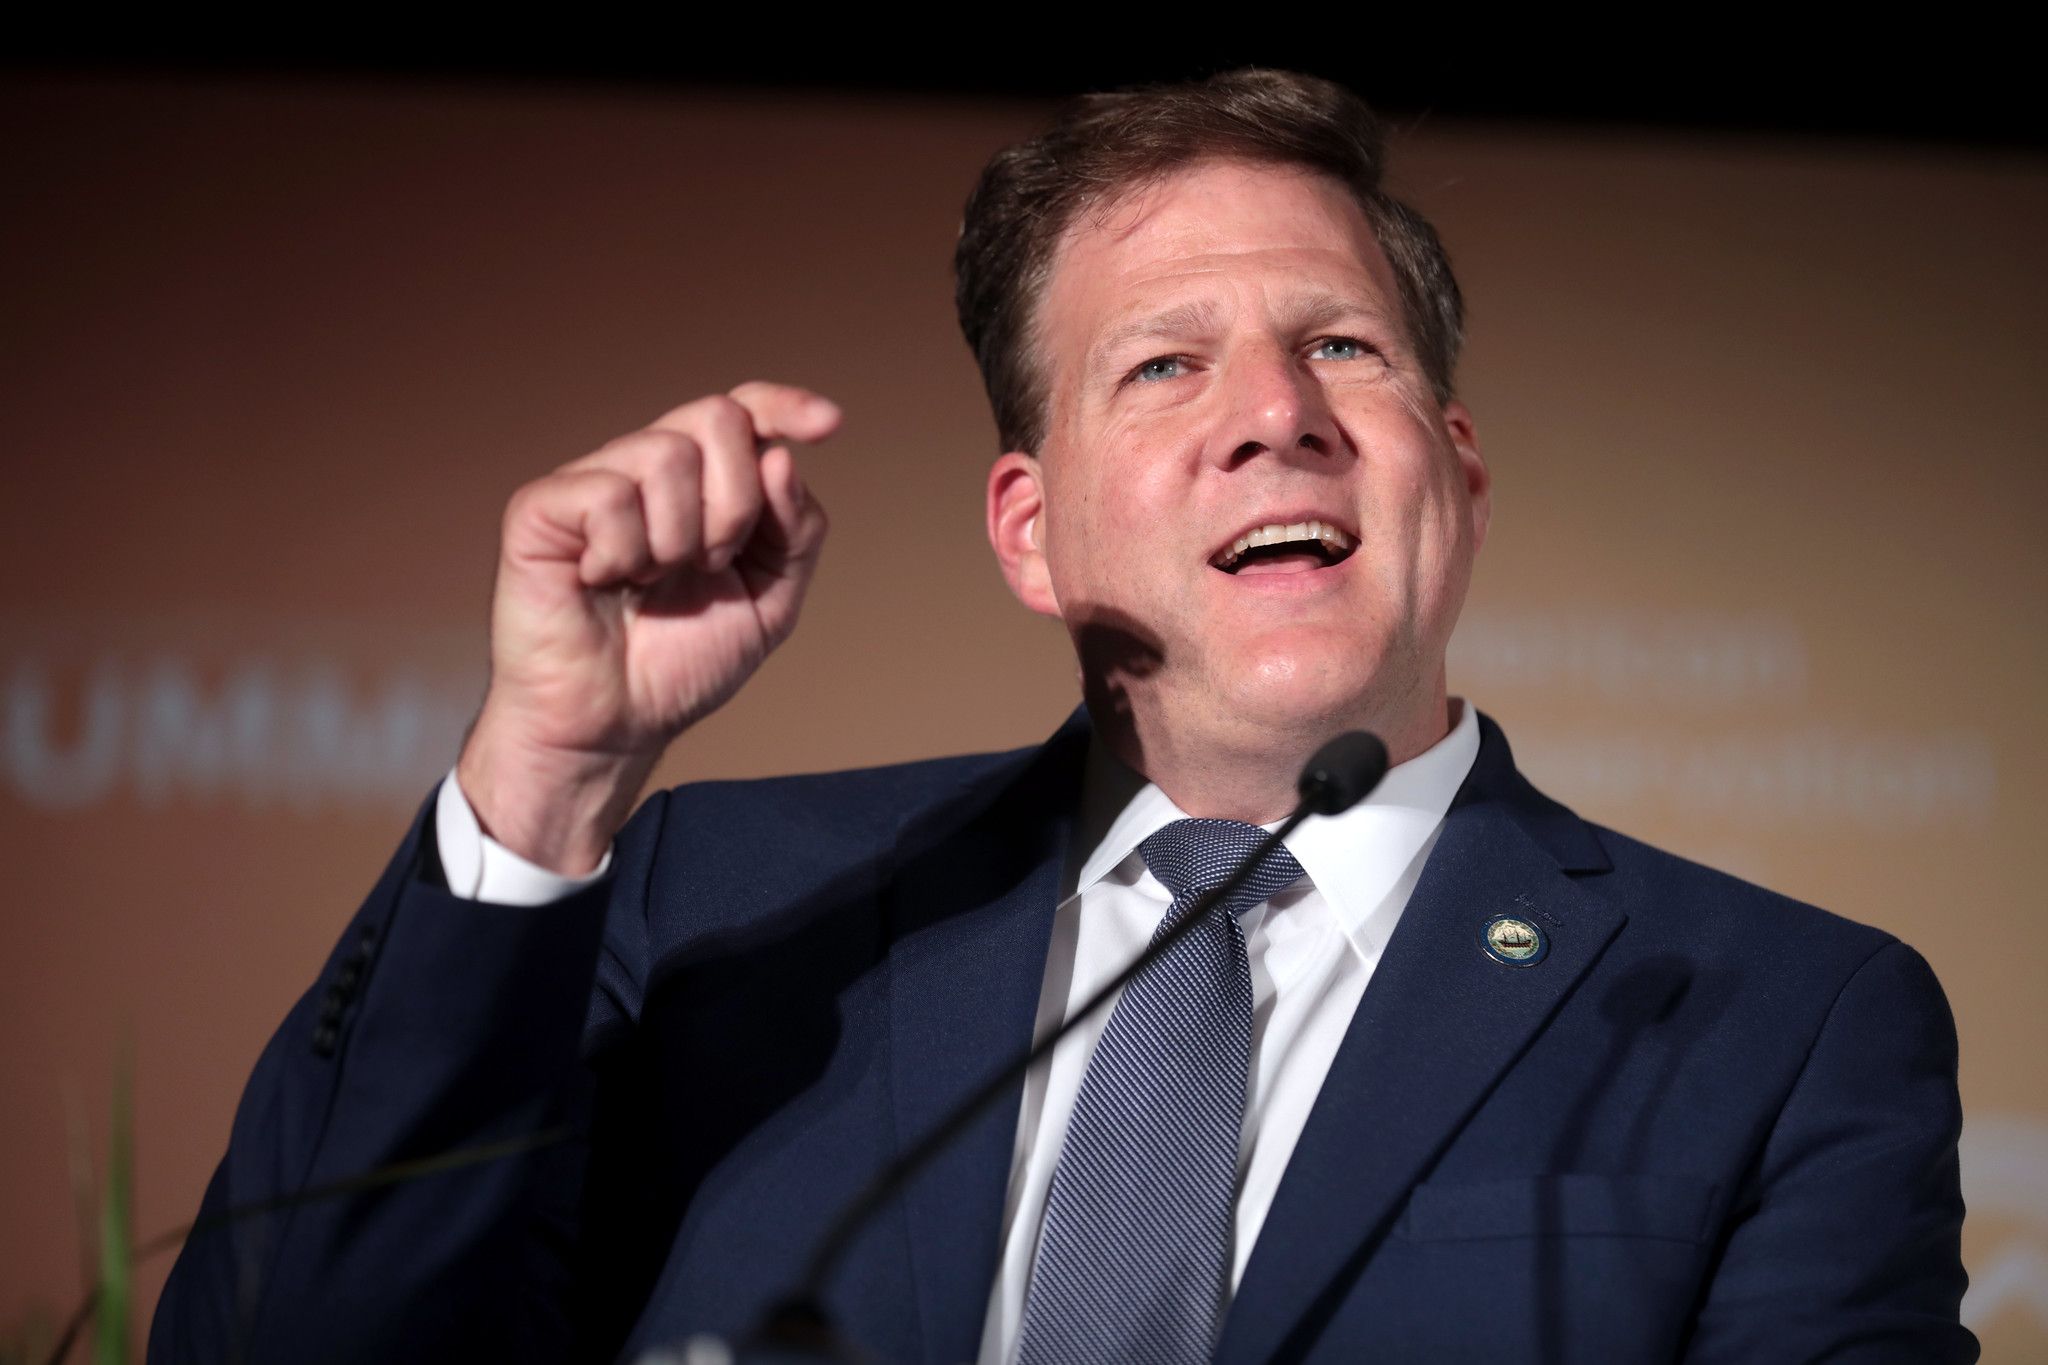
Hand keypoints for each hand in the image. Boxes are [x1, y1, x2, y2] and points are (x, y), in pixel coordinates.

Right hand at [457, 382, 838, 873]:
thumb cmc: (680, 665)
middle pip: (716, 419)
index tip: (829, 425)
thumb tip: (782, 457)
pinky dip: (623, 550)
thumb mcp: (770, 602)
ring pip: (666, 453)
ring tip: (652, 580)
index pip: (744, 412)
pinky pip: (608, 493)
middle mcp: (646, 469)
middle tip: (713, 561)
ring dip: (680, 538)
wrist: (615, 726)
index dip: (785, 405)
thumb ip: (794, 531)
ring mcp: (592, 482)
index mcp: (701, 485)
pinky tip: (603, 579)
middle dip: (736, 501)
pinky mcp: (541, 507)